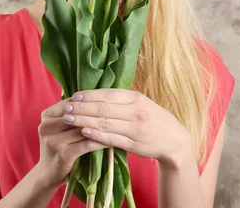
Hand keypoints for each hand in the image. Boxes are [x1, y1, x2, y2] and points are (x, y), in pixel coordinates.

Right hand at [36, 98, 108, 188]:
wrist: (47, 173)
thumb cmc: (58, 146)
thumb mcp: (59, 127)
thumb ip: (71, 113)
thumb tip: (94, 95)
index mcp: (46, 115)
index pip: (71, 102)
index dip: (88, 100)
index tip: (106, 99)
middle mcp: (47, 126)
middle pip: (77, 114)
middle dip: (97, 112)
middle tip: (116, 109)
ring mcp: (54, 141)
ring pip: (83, 128)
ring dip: (102, 126)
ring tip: (117, 122)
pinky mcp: (63, 154)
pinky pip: (87, 143)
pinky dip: (101, 140)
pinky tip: (112, 139)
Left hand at [61, 89, 193, 166]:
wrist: (174, 140)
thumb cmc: (154, 118)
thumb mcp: (141, 102)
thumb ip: (121, 99)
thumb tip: (93, 95)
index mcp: (136, 98)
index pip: (108, 94)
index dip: (90, 95)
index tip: (74, 96)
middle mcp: (136, 112)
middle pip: (104, 108)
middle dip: (82, 108)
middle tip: (65, 108)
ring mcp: (135, 129)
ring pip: (105, 124)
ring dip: (84, 122)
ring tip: (68, 120)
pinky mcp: (134, 145)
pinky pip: (112, 139)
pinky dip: (96, 135)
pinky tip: (84, 132)